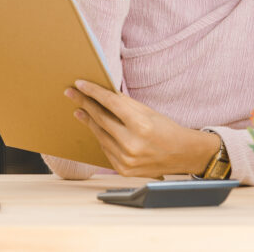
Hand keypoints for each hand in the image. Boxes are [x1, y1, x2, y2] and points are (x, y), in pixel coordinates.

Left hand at [65, 80, 219, 178]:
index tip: (80, 84)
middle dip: (84, 104)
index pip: (110, 104)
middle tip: (72, 93)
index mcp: (141, 126)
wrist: (182, 154)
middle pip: (100, 119)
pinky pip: (106, 150)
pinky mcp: (124, 170)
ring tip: (80, 110)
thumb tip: (103, 94)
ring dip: (89, 121)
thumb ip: (125, 104)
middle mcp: (132, 145)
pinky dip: (101, 137)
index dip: (93, 92)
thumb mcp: (149, 112)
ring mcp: (126, 160)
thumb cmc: (167, 129)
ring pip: (100, 136)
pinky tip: (97, 129)